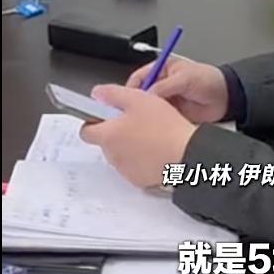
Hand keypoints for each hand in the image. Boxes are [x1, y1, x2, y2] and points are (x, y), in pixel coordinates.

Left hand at [80, 85, 195, 187]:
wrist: (186, 154)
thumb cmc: (164, 127)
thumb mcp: (139, 99)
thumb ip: (114, 94)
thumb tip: (98, 93)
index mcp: (108, 135)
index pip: (86, 131)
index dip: (95, 121)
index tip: (107, 115)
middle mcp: (112, 156)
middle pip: (106, 142)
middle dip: (118, 132)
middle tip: (138, 120)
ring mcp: (126, 170)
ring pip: (121, 155)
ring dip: (130, 146)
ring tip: (152, 135)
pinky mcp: (140, 180)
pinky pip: (136, 167)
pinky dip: (142, 160)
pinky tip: (157, 150)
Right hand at [126, 58, 228, 123]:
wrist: (227, 98)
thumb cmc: (209, 80)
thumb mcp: (185, 78)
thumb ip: (164, 86)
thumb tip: (146, 94)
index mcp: (162, 70)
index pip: (139, 77)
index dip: (131, 87)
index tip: (125, 98)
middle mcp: (161, 85)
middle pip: (140, 94)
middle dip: (135, 103)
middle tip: (131, 112)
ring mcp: (166, 100)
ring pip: (147, 108)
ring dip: (145, 114)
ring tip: (142, 121)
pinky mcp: (171, 114)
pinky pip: (158, 119)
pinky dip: (154, 123)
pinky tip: (153, 127)